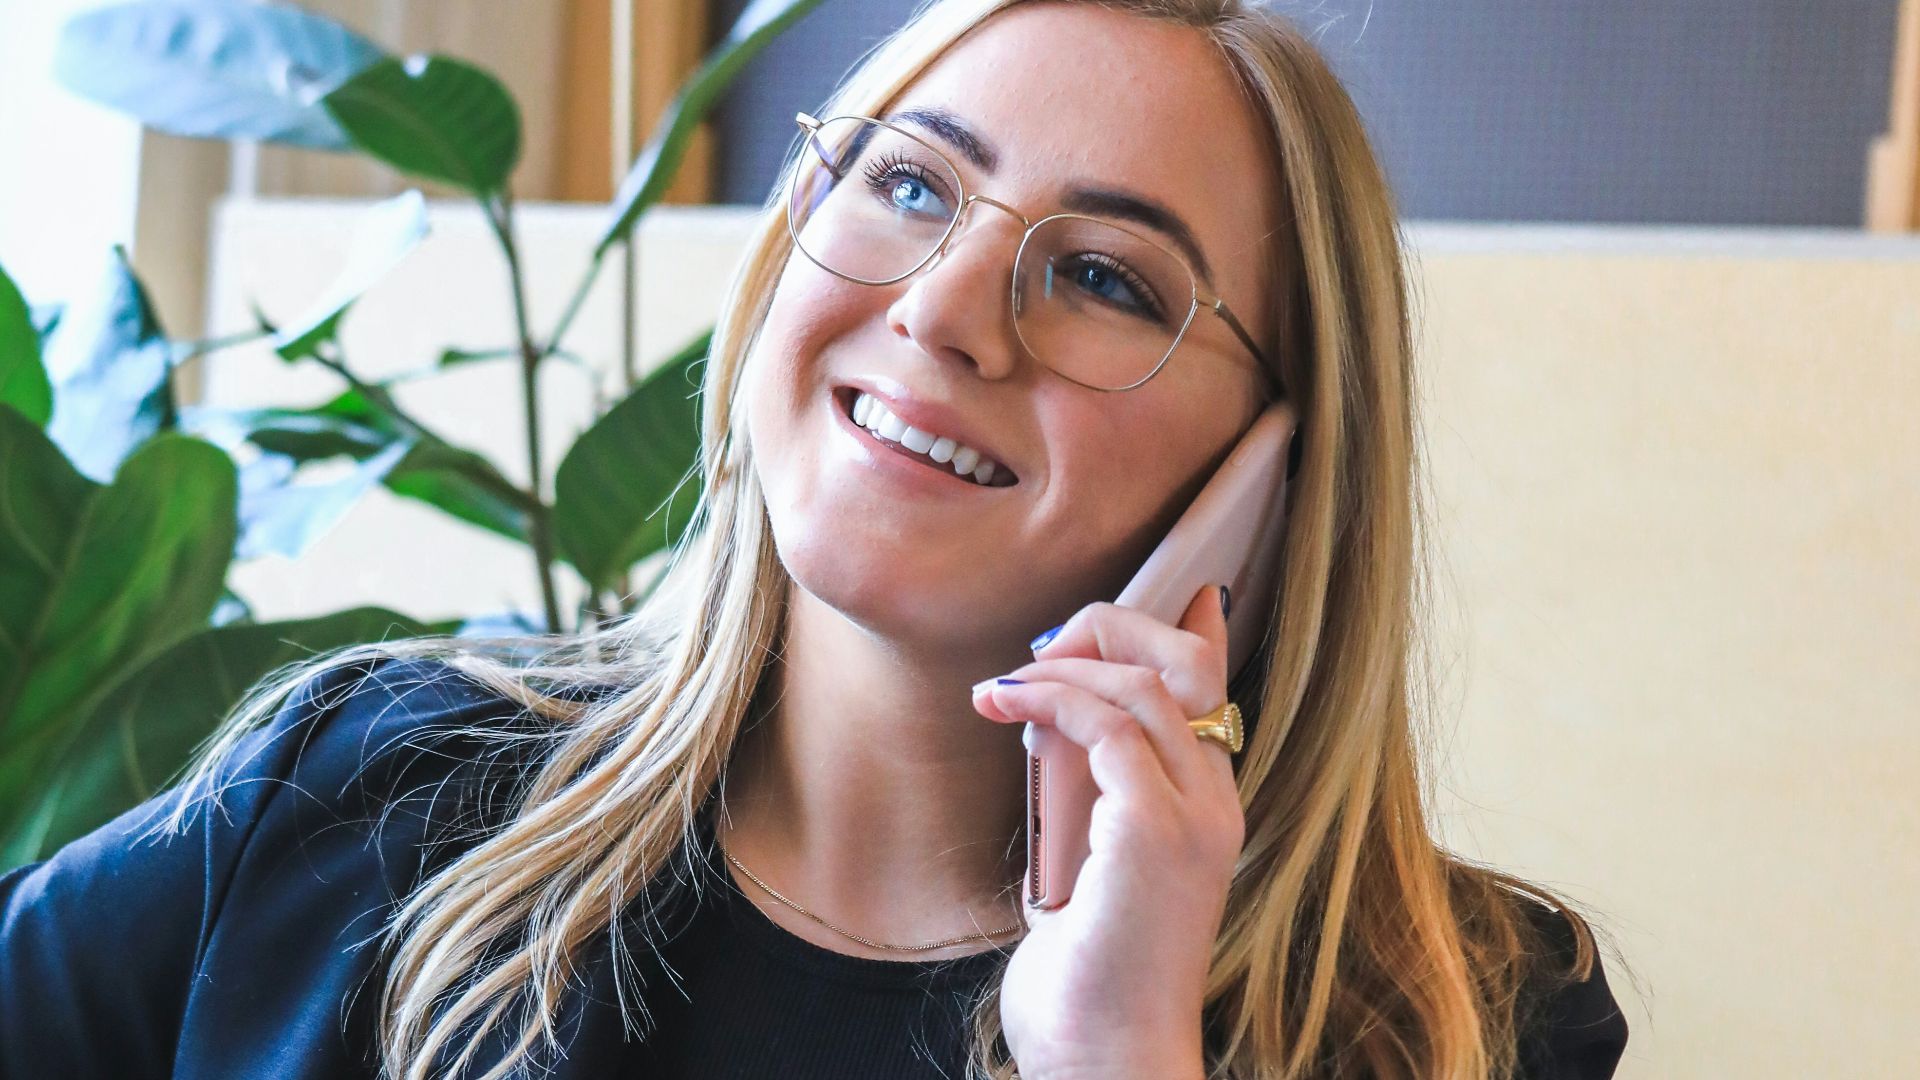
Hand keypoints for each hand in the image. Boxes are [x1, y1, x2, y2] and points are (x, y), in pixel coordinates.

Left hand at [969, 585, 1242, 1079]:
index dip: (1188, 626)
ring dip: (1061, 664)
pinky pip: (1105, 724)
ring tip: (1003, 685)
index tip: (1162, 590)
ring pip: (1143, 681)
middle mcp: (1216, 803)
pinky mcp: (1153, 831)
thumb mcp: (1090, 871)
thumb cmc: (1090, 982)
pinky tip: (1002, 704)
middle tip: (1037, 652)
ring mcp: (1192, 816)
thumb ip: (1089, 801)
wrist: (1107, 1059)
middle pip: (1185, 661)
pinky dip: (1048, 698)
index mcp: (1208, 810)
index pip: (1213, 688)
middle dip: (1108, 628)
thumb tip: (1056, 734)